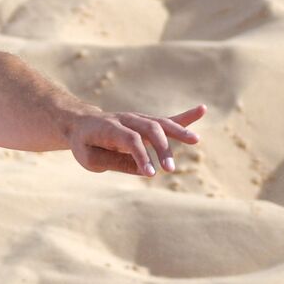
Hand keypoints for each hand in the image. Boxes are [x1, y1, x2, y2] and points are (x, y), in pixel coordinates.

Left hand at [67, 104, 205, 177]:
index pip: (130, 140)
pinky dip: (184, 116)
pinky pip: (167, 119)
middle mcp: (125, 119)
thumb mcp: (90, 158)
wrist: (80, 123)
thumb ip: (115, 162)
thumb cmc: (85, 144)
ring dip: (178, 132)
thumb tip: (144, 170)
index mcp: (109, 128)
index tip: (151, 174)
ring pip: (160, 123)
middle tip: (169, 169)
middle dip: (161, 148)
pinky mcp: (146, 122)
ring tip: (196, 141)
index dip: (141, 156)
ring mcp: (137, 118)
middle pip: (149, 130)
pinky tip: (203, 109)